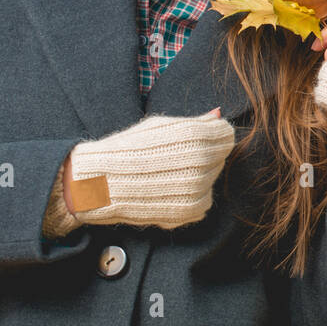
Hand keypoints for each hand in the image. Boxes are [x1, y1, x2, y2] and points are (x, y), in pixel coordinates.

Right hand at [63, 107, 234, 229]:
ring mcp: (196, 190)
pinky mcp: (190, 210)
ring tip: (171, 171)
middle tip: (178, 155)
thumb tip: (218, 114)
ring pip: (213, 177)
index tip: (200, 135)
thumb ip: (196, 120)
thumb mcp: (160, 125)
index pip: (226, 133)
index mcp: (193, 137)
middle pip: (221, 155)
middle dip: (206, 152)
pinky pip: (205, 199)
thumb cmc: (128, 148)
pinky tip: (170, 188)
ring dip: (199, 174)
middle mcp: (199, 164)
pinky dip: (193, 194)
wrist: (100, 183)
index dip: (214, 133)